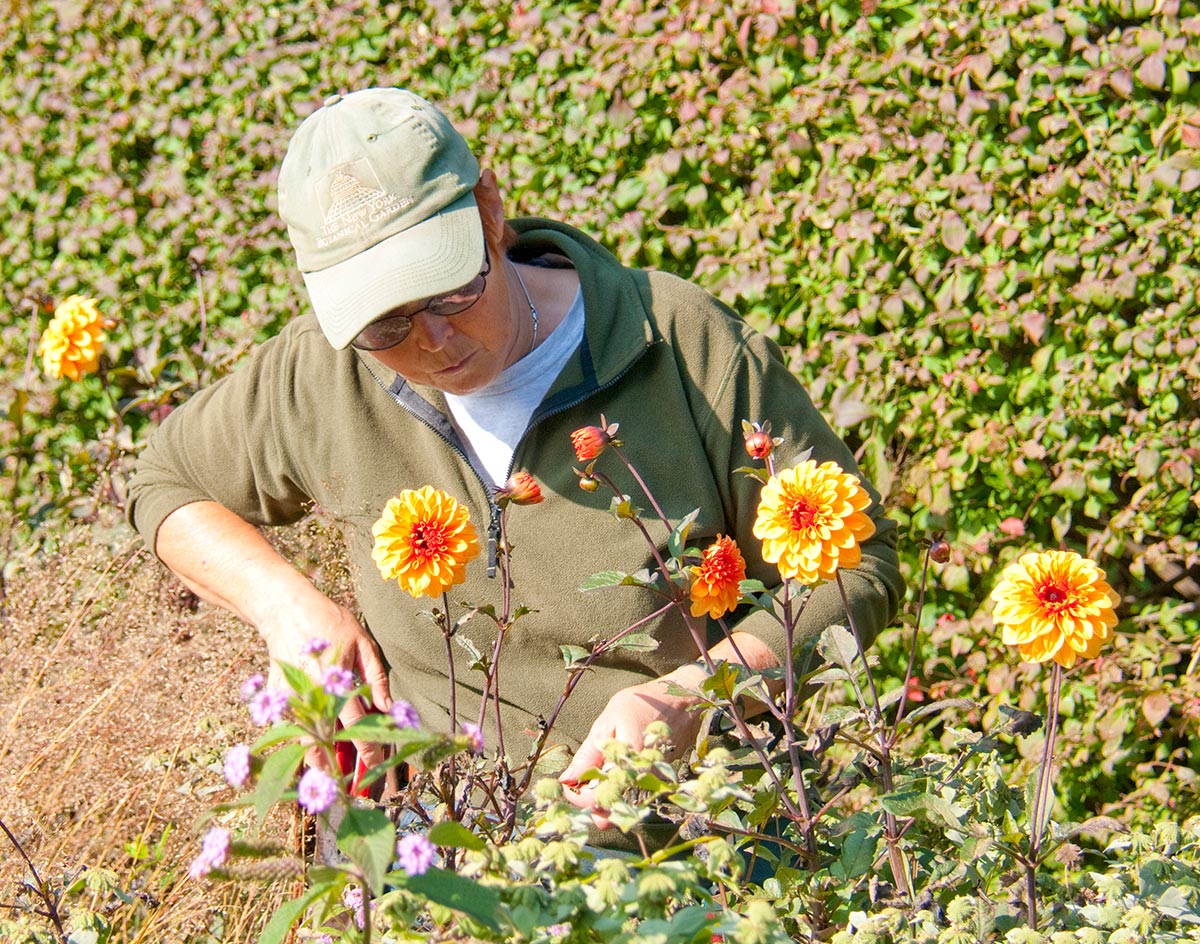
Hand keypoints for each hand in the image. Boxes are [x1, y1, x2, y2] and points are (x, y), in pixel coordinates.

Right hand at [259, 595, 392, 771]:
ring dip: (315, 763)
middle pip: (322, 746)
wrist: (286, 611)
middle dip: (336, 771)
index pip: (356, 727)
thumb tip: (389, 708)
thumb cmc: (331, 623)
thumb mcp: (364, 643)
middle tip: (351, 786)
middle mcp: (311, 695)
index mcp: (337, 682)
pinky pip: (285, 728)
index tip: (377, 769)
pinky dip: (297, 741)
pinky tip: (311, 749)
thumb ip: (376, 678)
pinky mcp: (273, 699)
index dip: (368, 752)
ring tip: (330, 777)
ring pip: (299, 744)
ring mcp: (288, 698)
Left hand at [559, 675, 702, 829]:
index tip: (566, 787)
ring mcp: (654, 785)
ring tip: (594, 778)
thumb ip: (588, 754)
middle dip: (589, 804)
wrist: (681, 702)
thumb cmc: (642, 705)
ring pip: (622, 809)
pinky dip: (619, 792)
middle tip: (578, 786)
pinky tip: (611, 775)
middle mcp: (643, 780)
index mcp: (627, 763)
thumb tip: (566, 780)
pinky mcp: (660, 785)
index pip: (597, 799)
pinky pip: (634, 799)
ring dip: (604, 800)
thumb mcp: (608, 721)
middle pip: (610, 813)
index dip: (576, 798)